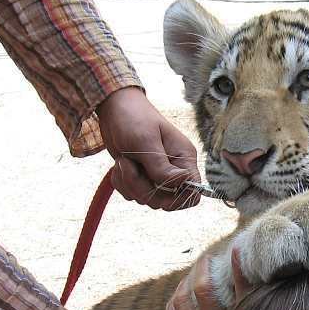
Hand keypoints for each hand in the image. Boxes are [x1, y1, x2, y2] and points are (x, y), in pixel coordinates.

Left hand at [97, 86, 200, 210]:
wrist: (114, 108)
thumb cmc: (133, 118)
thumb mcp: (145, 141)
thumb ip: (161, 167)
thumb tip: (181, 184)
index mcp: (184, 159)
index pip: (194, 192)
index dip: (178, 199)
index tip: (157, 187)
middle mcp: (174, 170)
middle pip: (167, 201)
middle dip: (143, 188)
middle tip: (128, 165)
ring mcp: (157, 175)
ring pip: (147, 199)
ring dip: (129, 184)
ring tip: (122, 161)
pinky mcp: (141, 178)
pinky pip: (133, 195)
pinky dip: (122, 184)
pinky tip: (119, 164)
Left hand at [165, 252, 253, 309]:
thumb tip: (266, 309)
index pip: (241, 291)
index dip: (238, 267)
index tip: (237, 249)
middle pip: (205, 290)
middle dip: (204, 268)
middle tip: (207, 256)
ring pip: (184, 302)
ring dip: (185, 283)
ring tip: (191, 272)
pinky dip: (174, 303)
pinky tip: (178, 296)